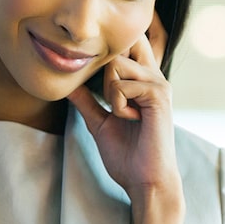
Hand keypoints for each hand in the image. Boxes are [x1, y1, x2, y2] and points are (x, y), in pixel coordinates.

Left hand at [65, 27, 184, 223]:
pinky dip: (117, 105)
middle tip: (113, 105)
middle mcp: (153, 76)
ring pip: (115, 64)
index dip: (111, 47)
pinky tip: (131, 120)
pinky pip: (121, 85)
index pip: (130, 42)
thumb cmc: (127, 156)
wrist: (145, 181)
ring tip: (123, 115)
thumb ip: (86, 101)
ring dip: (109, 93)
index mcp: (143, 80)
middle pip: (116, 49)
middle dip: (102, 75)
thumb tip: (66, 84)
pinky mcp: (158, 94)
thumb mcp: (99, 123)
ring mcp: (158, 83)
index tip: (98, 69)